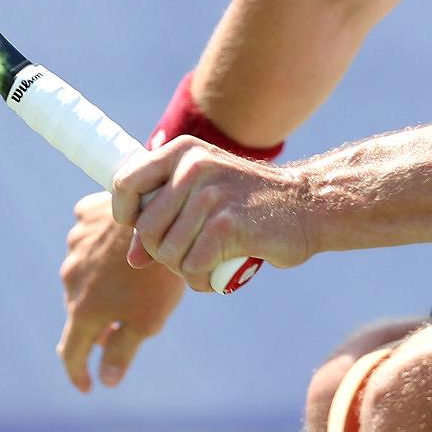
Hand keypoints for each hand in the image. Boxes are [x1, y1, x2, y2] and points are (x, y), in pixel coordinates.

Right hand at [57, 190, 185, 391]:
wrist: (160, 213)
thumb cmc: (158, 274)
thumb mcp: (147, 320)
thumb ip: (122, 351)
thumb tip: (106, 380)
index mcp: (84, 310)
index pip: (70, 352)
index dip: (77, 373)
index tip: (87, 385)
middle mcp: (71, 279)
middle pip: (79, 310)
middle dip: (95, 324)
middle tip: (118, 328)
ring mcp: (75, 245)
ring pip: (82, 272)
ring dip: (97, 283)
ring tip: (127, 279)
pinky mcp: (85, 217)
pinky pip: (87, 236)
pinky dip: (99, 245)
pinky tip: (120, 244)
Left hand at [111, 135, 315, 291]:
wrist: (306, 205)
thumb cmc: (250, 203)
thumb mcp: (205, 192)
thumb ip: (166, 217)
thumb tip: (132, 258)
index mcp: (182, 151)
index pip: (124, 182)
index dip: (126, 215)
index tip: (145, 233)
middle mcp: (193, 166)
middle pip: (147, 229)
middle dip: (163, 254)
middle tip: (191, 254)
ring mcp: (210, 194)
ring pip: (168, 253)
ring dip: (185, 270)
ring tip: (208, 263)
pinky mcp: (227, 224)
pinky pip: (192, 267)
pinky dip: (202, 280)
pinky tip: (217, 275)